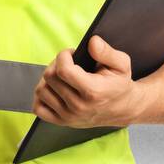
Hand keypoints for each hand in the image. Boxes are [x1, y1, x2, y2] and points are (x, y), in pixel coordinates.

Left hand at [32, 35, 146, 128]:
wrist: (124, 109)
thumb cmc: (120, 84)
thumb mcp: (121, 64)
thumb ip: (107, 52)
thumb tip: (92, 42)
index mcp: (93, 91)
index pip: (63, 70)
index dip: (63, 55)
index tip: (71, 53)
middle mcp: (79, 106)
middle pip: (50, 77)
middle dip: (56, 64)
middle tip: (67, 62)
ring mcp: (69, 116)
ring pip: (42, 91)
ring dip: (48, 79)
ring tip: (61, 75)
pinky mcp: (62, 122)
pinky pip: (39, 108)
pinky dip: (42, 97)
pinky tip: (53, 89)